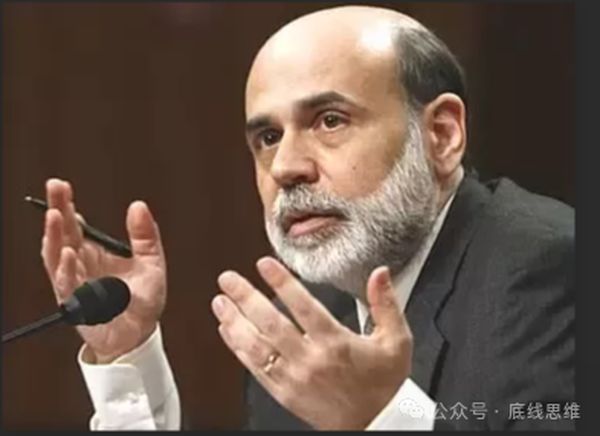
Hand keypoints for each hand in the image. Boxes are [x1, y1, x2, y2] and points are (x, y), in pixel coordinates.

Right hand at [41, 178, 166, 362]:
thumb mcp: (151, 262)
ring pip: (57, 257)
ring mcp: (75, 284)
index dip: (65, 204)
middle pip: (62, 234)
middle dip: (56, 210)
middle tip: (54, 188)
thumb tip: (138, 205)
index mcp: (93, 251)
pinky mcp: (78, 305)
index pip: (74, 223)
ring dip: (55, 236)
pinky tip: (69, 254)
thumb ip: (144, 235)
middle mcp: (79, 265)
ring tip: (55, 215)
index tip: (61, 185)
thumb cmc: (142, 299)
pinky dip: (67, 270)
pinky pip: (68, 286)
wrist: (141, 334)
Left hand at [212, 256, 411, 429]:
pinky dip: (238, 348)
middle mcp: (311, 359)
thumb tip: (380, 274)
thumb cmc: (383, 385)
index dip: (281, 282)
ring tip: (220, 302)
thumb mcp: (396, 341)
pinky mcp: (284, 393)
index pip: (303, 305)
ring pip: (256, 346)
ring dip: (235, 321)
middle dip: (245, 297)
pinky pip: (255, 369)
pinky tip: (228, 332)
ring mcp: (294, 378)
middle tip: (228, 279)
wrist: (376, 425)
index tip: (264, 264)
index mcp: (337, 343)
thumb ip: (386, 304)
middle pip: (271, 323)